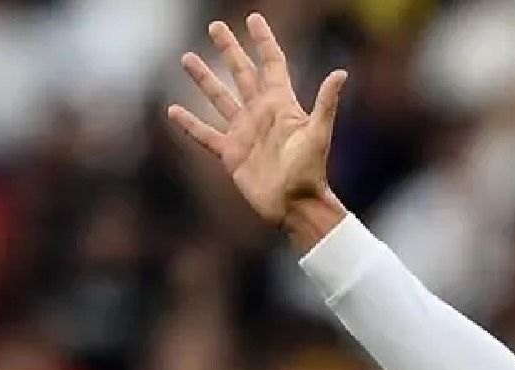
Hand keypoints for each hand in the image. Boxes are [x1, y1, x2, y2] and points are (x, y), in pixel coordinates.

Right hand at [166, 14, 348, 246]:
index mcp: (281, 105)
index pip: (271, 64)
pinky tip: (173, 110)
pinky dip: (190, 124)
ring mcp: (244, 133)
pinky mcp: (231, 153)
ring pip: (220, 98)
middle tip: (215, 26)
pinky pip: (205, 134)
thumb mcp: (318, 135)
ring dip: (204, 79)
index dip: (263, 41)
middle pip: (242, 74)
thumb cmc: (311, 172)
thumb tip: (341, 73)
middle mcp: (261, 114)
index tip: (254, 18)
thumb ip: (326, 104)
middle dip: (229, 50)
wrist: (297, 206)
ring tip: (187, 57)